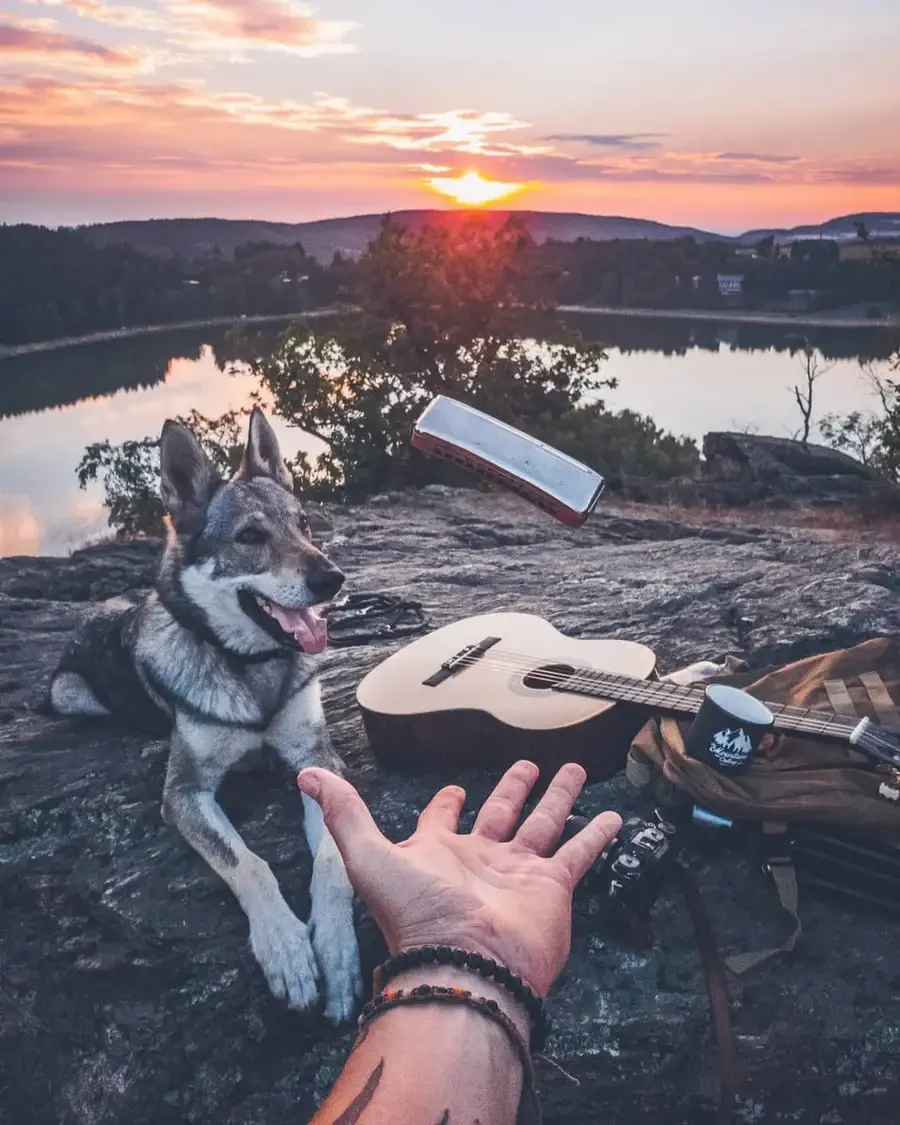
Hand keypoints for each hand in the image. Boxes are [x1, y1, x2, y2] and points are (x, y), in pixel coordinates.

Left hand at [297, 761, 620, 996]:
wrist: (466, 967)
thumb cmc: (417, 917)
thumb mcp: (369, 857)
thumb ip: (344, 814)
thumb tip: (307, 775)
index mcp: (439, 852)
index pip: (443, 819)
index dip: (447, 802)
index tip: (455, 788)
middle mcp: (481, 860)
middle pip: (502, 813)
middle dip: (513, 788)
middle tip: (527, 763)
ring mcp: (519, 874)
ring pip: (544, 824)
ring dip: (558, 798)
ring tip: (574, 770)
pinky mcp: (552, 888)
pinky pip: (578, 854)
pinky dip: (595, 835)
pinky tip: (611, 816)